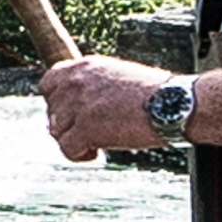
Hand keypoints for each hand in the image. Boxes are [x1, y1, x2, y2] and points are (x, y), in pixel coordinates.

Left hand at [40, 53, 174, 162]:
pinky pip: (66, 148)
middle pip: (51, 110)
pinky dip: (79, 155)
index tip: (70, 114)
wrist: (173, 103)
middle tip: (87, 134)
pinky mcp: (86, 127)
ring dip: (74, 140)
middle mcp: (77, 82)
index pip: (49, 81)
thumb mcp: (119, 77)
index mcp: (86, 66)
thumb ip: (95, 87)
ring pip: (56, 131)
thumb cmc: (156, 94)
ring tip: (96, 144)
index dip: (56, 101)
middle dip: (66, 124)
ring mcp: (79, 104)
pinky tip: (97, 152)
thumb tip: (79, 110)